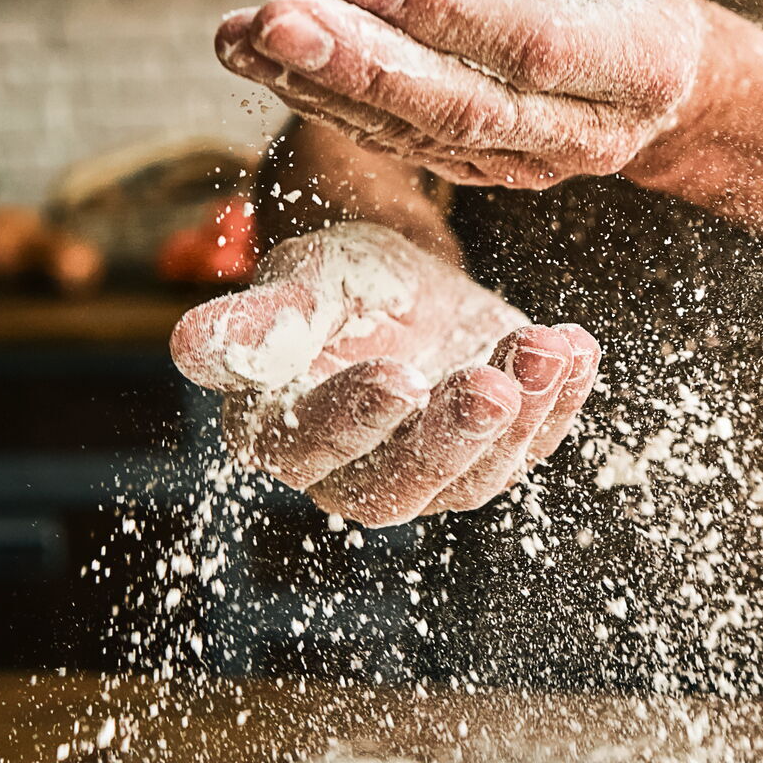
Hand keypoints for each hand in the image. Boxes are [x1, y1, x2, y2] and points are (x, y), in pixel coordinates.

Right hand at [168, 223, 599, 524]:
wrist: (399, 277)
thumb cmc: (333, 282)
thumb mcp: (297, 283)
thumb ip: (257, 322)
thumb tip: (187, 349)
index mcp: (283, 434)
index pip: (312, 445)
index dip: (354, 417)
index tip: (398, 374)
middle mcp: (353, 473)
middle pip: (400, 485)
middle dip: (452, 437)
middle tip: (491, 385)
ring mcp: (431, 472)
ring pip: (477, 476)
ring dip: (522, 416)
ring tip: (547, 347)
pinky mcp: (493, 453)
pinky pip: (534, 446)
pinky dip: (563, 402)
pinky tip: (576, 349)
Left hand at [214, 0, 706, 187]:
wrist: (662, 80)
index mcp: (638, 62)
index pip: (530, 43)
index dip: (444, 10)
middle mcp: (584, 131)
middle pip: (462, 106)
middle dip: (361, 64)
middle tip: (277, 21)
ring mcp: (528, 164)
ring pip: (418, 133)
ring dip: (321, 86)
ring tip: (242, 36)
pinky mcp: (479, 170)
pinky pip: (399, 141)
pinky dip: (325, 102)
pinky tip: (263, 62)